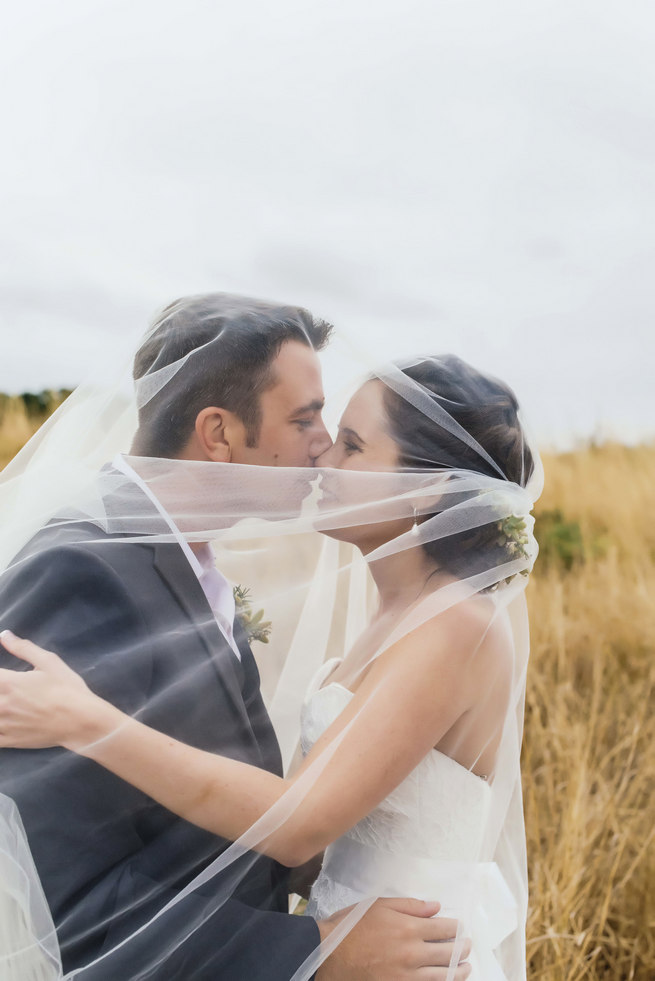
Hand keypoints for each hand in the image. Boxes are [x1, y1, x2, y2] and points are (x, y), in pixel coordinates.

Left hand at [0, 631, 100, 749]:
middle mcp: (1, 704)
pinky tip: (3, 720)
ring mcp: (3, 725)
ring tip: (6, 703)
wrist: (81, 721)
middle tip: (8, 689)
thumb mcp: (49, 662)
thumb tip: (4, 635)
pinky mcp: (9, 740)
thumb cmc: (67, 689)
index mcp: (8, 682)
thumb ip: (23, 648)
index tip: (3, 676)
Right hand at [316, 897, 471, 980]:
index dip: (456, 928)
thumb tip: (436, 907)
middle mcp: (413, 953)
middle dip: (462, 948)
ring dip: (459, 970)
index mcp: (409, 928)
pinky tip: (446, 980)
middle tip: (468, 946)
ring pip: (444, 976)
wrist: (328, 955)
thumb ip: (410, 905)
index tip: (460, 927)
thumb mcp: (378, 905)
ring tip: (465, 967)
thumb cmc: (351, 927)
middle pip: (449, 953)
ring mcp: (408, 976)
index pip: (445, 929)